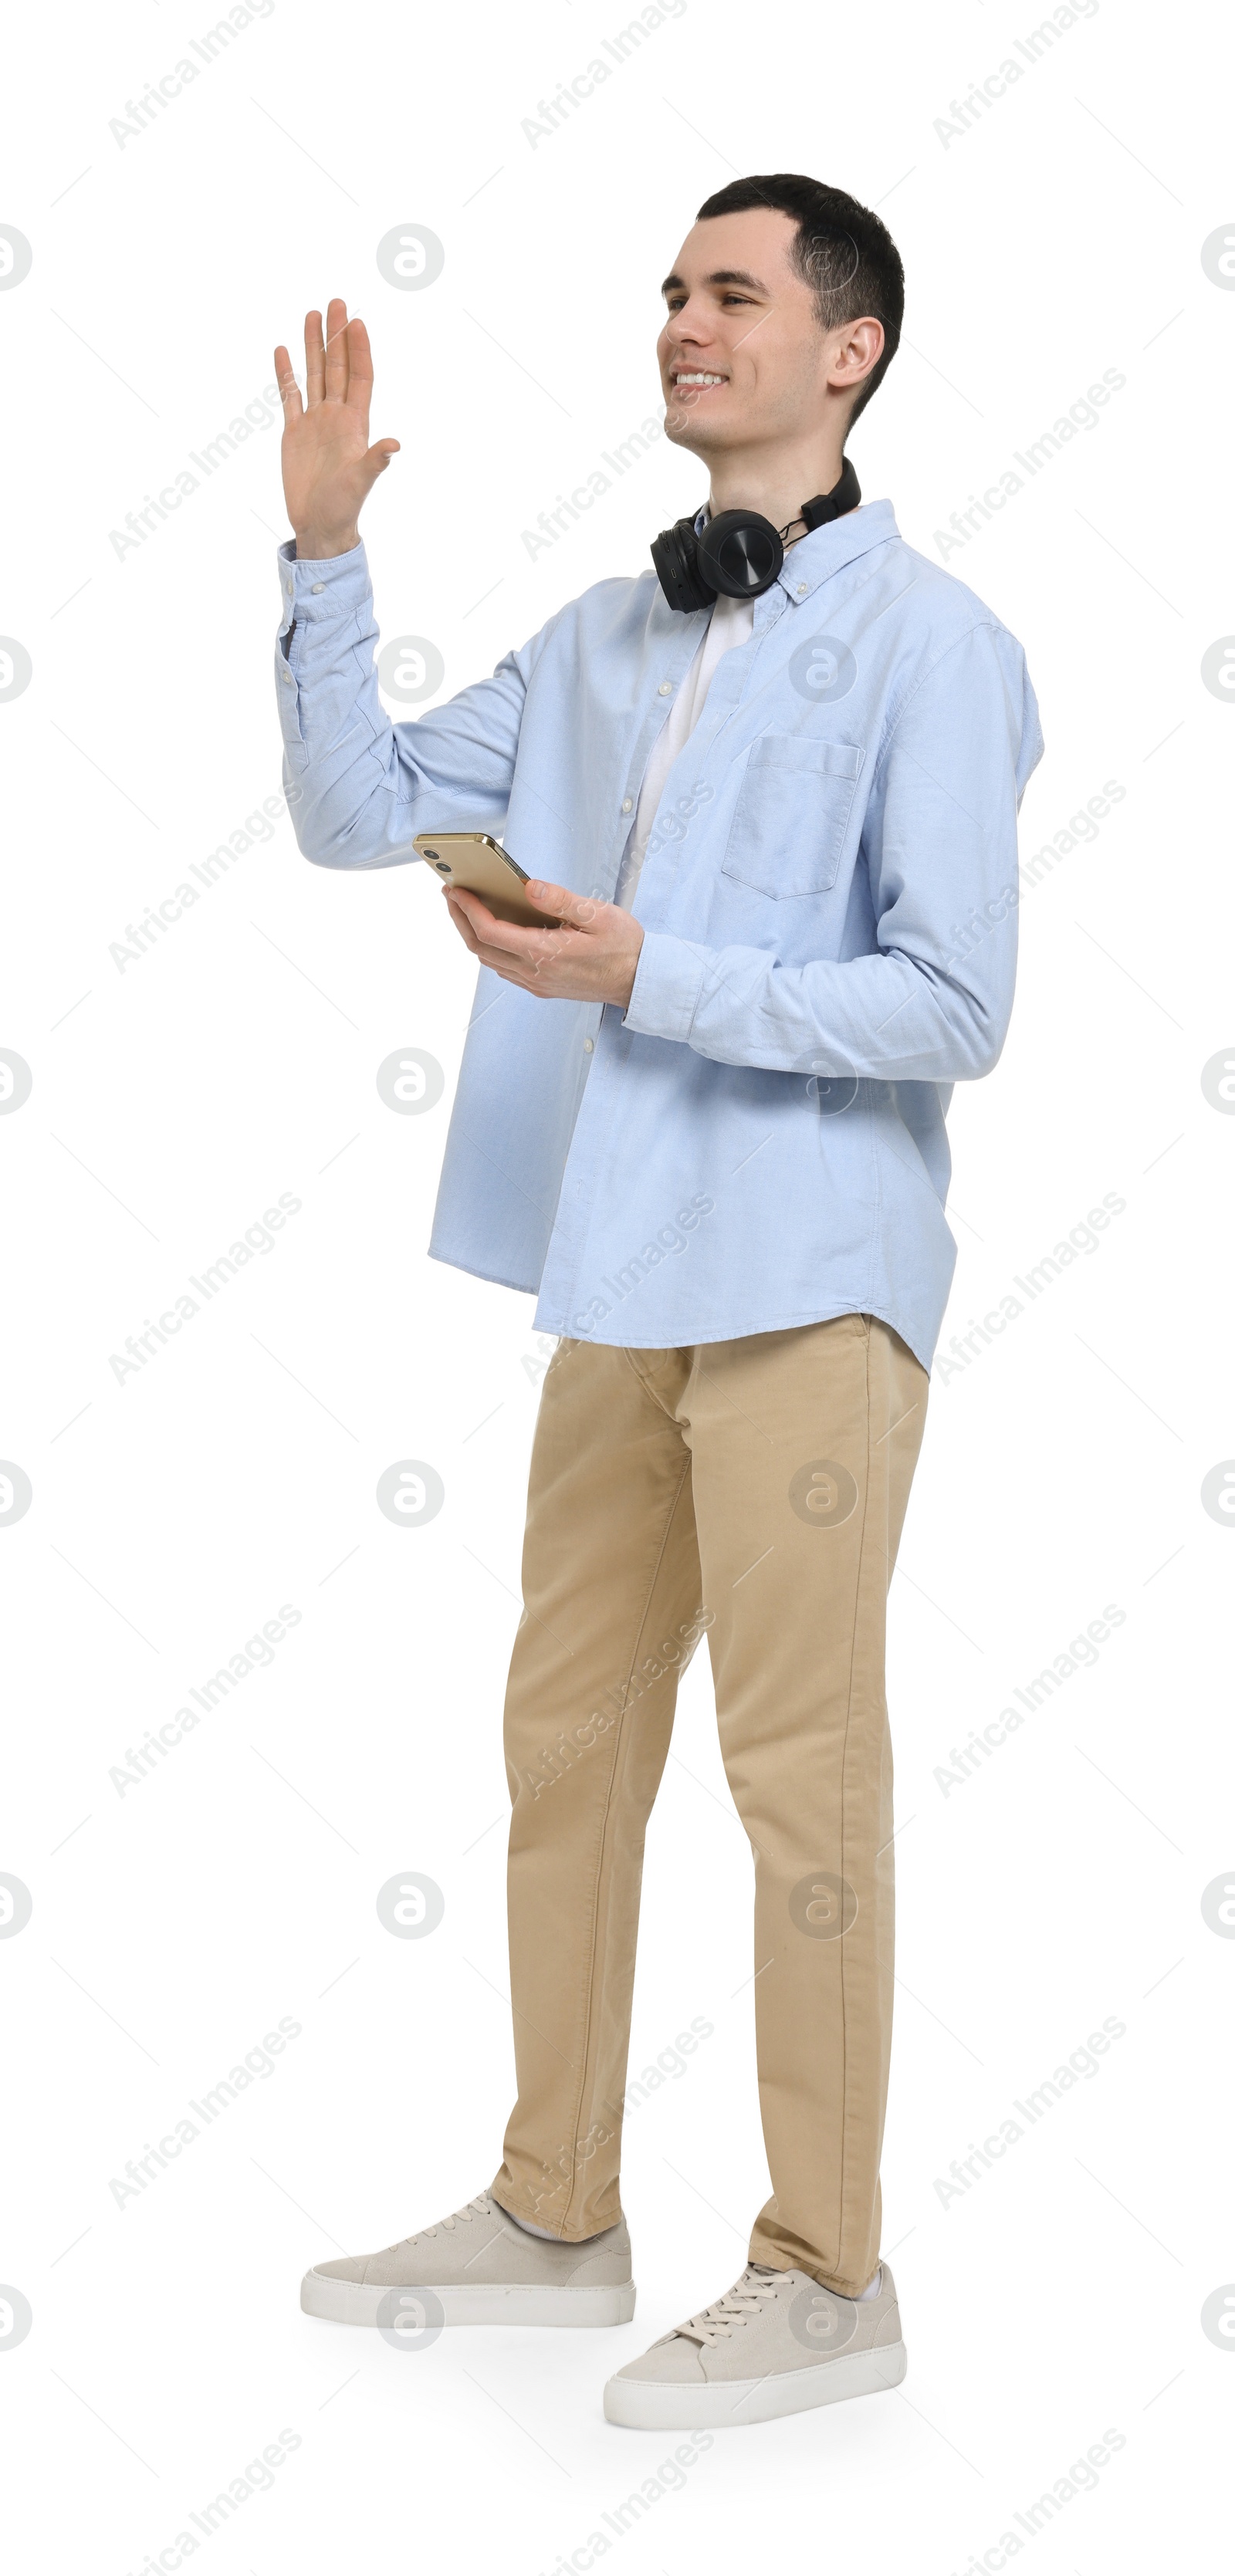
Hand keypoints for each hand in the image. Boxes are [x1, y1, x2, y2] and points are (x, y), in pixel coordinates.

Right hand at [273, 299, 399, 559]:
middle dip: (337, 335)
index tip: (357, 321)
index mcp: (355, 424)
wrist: (320, 525)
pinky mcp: (294, 432)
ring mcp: (315, 422)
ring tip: (312, 314)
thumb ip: (375, 461)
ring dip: (313, 345)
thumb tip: (395, 444)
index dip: (359, 350)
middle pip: (337, 367)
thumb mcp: (360, 483)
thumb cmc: (344, 507)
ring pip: (313, 375)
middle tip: (337, 302)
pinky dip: (286, 373)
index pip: (360, 377)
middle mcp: (336, 417)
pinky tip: (283, 350)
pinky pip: (290, 396)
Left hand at [442, 881, 644, 1008]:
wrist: (640, 982)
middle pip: (480, 948)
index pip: (491, 931)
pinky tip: (493, 932)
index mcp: (546, 952)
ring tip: (466, 909)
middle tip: (450, 894)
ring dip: (472, 935)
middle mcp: (535, 972)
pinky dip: (490, 949)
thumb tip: (528, 886)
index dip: (468, 908)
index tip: (455, 889)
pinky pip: (504, 969)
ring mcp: (537, 983)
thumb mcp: (599, 914)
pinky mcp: (542, 987)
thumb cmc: (625, 947)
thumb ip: (560, 900)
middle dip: (460, 919)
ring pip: (489, 961)